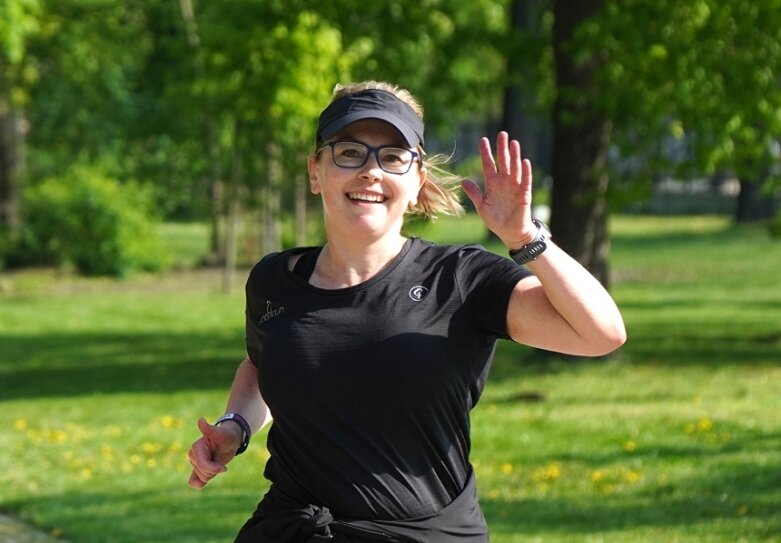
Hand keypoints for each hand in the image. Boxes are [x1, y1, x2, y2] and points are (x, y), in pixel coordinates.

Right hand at [187, 417, 239, 488]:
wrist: (230, 441)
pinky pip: (193, 481)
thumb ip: (210, 430)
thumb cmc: (226, 436)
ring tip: (217, 463)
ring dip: (212, 473)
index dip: (215, 468)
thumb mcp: (221, 434)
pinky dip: (198, 484)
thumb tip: (200, 420)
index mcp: (197, 447)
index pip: (203, 465)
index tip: (224, 468)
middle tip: (221, 462)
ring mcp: (195, 462)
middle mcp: (193, 455)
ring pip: (201, 478)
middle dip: (214, 470)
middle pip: (203, 473)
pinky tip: (204, 482)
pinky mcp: (198, 468)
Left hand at [461, 131, 535, 248]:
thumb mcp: (482, 207)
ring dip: (514, 156)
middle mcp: (504, 182)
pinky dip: (525, 172)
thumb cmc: (495, 220)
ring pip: (515, 168)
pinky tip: (524, 161)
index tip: (483, 140)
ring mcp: (515, 187)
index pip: (488, 165)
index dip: (486, 153)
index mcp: (492, 184)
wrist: (510, 232)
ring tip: (513, 143)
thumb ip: (474, 194)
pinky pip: (525, 181)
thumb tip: (463, 181)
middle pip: (503, 162)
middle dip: (502, 148)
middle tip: (502, 134)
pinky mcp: (524, 194)